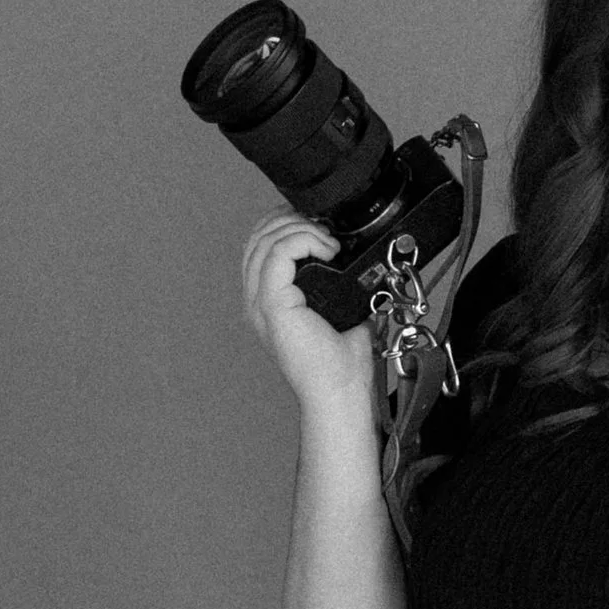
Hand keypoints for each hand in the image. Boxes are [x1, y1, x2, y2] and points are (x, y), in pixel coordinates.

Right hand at [240, 210, 375, 419]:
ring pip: (266, 239)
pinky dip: (303, 240)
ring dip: (301, 228)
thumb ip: (336, 280)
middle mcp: (256, 299)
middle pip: (258, 236)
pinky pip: (278, 253)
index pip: (262, 244)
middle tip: (324, 227)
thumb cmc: (341, 362)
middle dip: (291, 218)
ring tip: (328, 241)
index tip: (320, 225)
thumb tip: (352, 254)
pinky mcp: (271, 304)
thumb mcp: (340, 308)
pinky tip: (326, 250)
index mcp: (268, 300)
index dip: (287, 223)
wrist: (341, 390)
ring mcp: (260, 302)